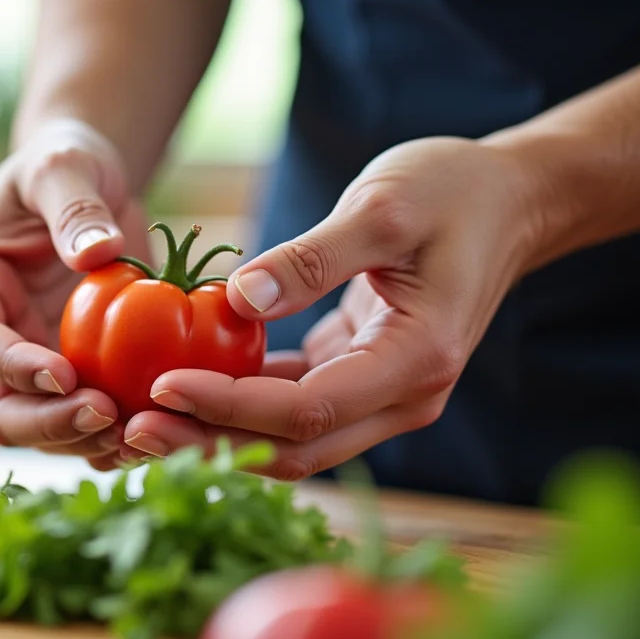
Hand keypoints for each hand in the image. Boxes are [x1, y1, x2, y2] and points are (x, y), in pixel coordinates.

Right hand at [0, 119, 149, 469]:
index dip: (13, 366)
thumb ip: (74, 205)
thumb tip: (95, 254)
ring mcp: (31, 365)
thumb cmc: (67, 163)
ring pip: (44, 430)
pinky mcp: (75, 378)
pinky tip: (161, 431)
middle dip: (50, 423)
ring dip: (88, 441)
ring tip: (143, 430)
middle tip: (109, 417)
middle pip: (1, 409)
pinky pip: (88, 423)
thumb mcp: (66, 165)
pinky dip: (118, 438)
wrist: (91, 186)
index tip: (64, 374)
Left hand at [118, 137, 544, 477]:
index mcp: (416, 360)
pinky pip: (293, 409)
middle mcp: (404, 398)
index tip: (160, 386)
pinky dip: (239, 407)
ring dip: (217, 435)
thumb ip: (312, 258)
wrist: (509, 201)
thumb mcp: (384, 206)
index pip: (308, 408)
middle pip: (294, 446)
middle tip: (130, 426)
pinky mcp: (362, 380)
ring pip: (291, 440)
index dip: (231, 407)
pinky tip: (183, 390)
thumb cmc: (452, 192)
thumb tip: (235, 300)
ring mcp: (384, 397)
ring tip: (140, 420)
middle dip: (210, 442)